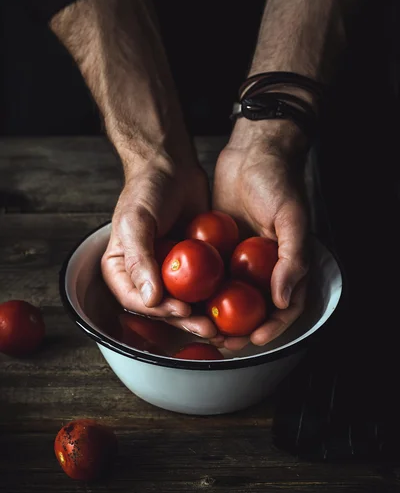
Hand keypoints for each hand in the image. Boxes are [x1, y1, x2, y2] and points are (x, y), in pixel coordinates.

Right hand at [101, 155, 219, 339]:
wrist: (173, 167)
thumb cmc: (146, 190)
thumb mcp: (136, 222)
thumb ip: (139, 260)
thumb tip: (150, 299)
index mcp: (121, 270)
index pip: (136, 300)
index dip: (158, 311)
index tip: (181, 310)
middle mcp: (145, 276)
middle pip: (162, 308)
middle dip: (186, 321)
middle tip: (208, 327)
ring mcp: (170, 273)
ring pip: (184, 302)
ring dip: (202, 316)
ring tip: (223, 327)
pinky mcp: (193, 266)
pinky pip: (203, 286)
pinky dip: (215, 297)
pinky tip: (231, 304)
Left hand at [212, 118, 309, 349]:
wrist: (252, 152)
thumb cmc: (279, 182)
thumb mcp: (292, 218)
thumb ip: (293, 258)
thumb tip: (283, 300)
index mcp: (287, 263)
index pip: (284, 306)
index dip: (273, 326)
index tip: (254, 338)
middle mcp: (265, 265)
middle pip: (254, 308)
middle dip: (240, 329)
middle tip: (223, 340)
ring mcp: (242, 258)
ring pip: (230, 295)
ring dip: (218, 314)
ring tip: (202, 326)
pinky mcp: (220, 247)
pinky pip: (211, 274)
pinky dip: (202, 289)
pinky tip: (186, 299)